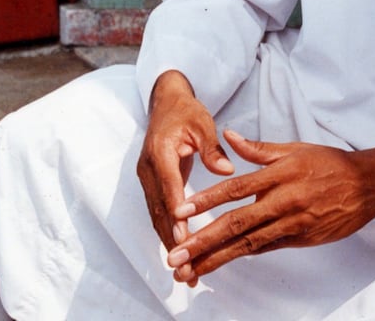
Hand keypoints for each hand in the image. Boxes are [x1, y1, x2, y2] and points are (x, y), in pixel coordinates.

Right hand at [136, 71, 234, 280]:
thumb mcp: (202, 123)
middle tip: (186, 268)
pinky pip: (158, 212)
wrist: (165, 104)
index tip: (184, 239)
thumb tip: (227, 170)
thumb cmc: (186, 112)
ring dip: (169, 243)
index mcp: (160, 152)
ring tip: (185, 272)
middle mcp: (148, 168)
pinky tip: (180, 252)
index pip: (168, 188)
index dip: (175, 215)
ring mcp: (147, 177)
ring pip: (156, 216)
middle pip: (158, 210)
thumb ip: (212, 148)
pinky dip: (168, 233)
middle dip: (172, 241)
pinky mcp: (151, 183)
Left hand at [165, 131, 374, 282]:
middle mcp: (283, 201)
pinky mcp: (301, 240)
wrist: (367, 186)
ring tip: (192, 269)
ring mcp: (292, 224)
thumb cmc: (330, 164)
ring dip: (217, 258)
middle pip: (236, 224)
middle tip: (176, 255)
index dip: (206, 201)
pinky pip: (266, 247)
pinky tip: (221, 262)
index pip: (235, 189)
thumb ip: (259, 149)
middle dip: (203, 242)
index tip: (181, 212)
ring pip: (248, 244)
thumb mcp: (294, 149)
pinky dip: (243, 255)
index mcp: (278, 175)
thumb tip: (228, 136)